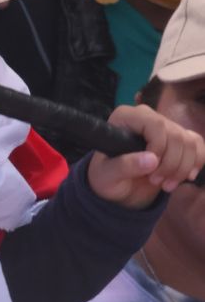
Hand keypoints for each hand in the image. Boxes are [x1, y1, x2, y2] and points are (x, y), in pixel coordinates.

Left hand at [88, 104, 204, 208]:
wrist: (119, 185)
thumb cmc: (107, 176)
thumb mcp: (107, 175)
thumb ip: (124, 166)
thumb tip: (152, 160)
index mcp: (126, 117)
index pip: (156, 124)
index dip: (160, 148)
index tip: (151, 171)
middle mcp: (147, 116)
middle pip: (176, 135)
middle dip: (171, 164)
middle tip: (157, 183)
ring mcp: (165, 126)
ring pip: (189, 142)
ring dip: (183, 168)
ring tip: (167, 185)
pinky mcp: (178, 139)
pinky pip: (197, 144)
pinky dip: (196, 163)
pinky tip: (186, 177)